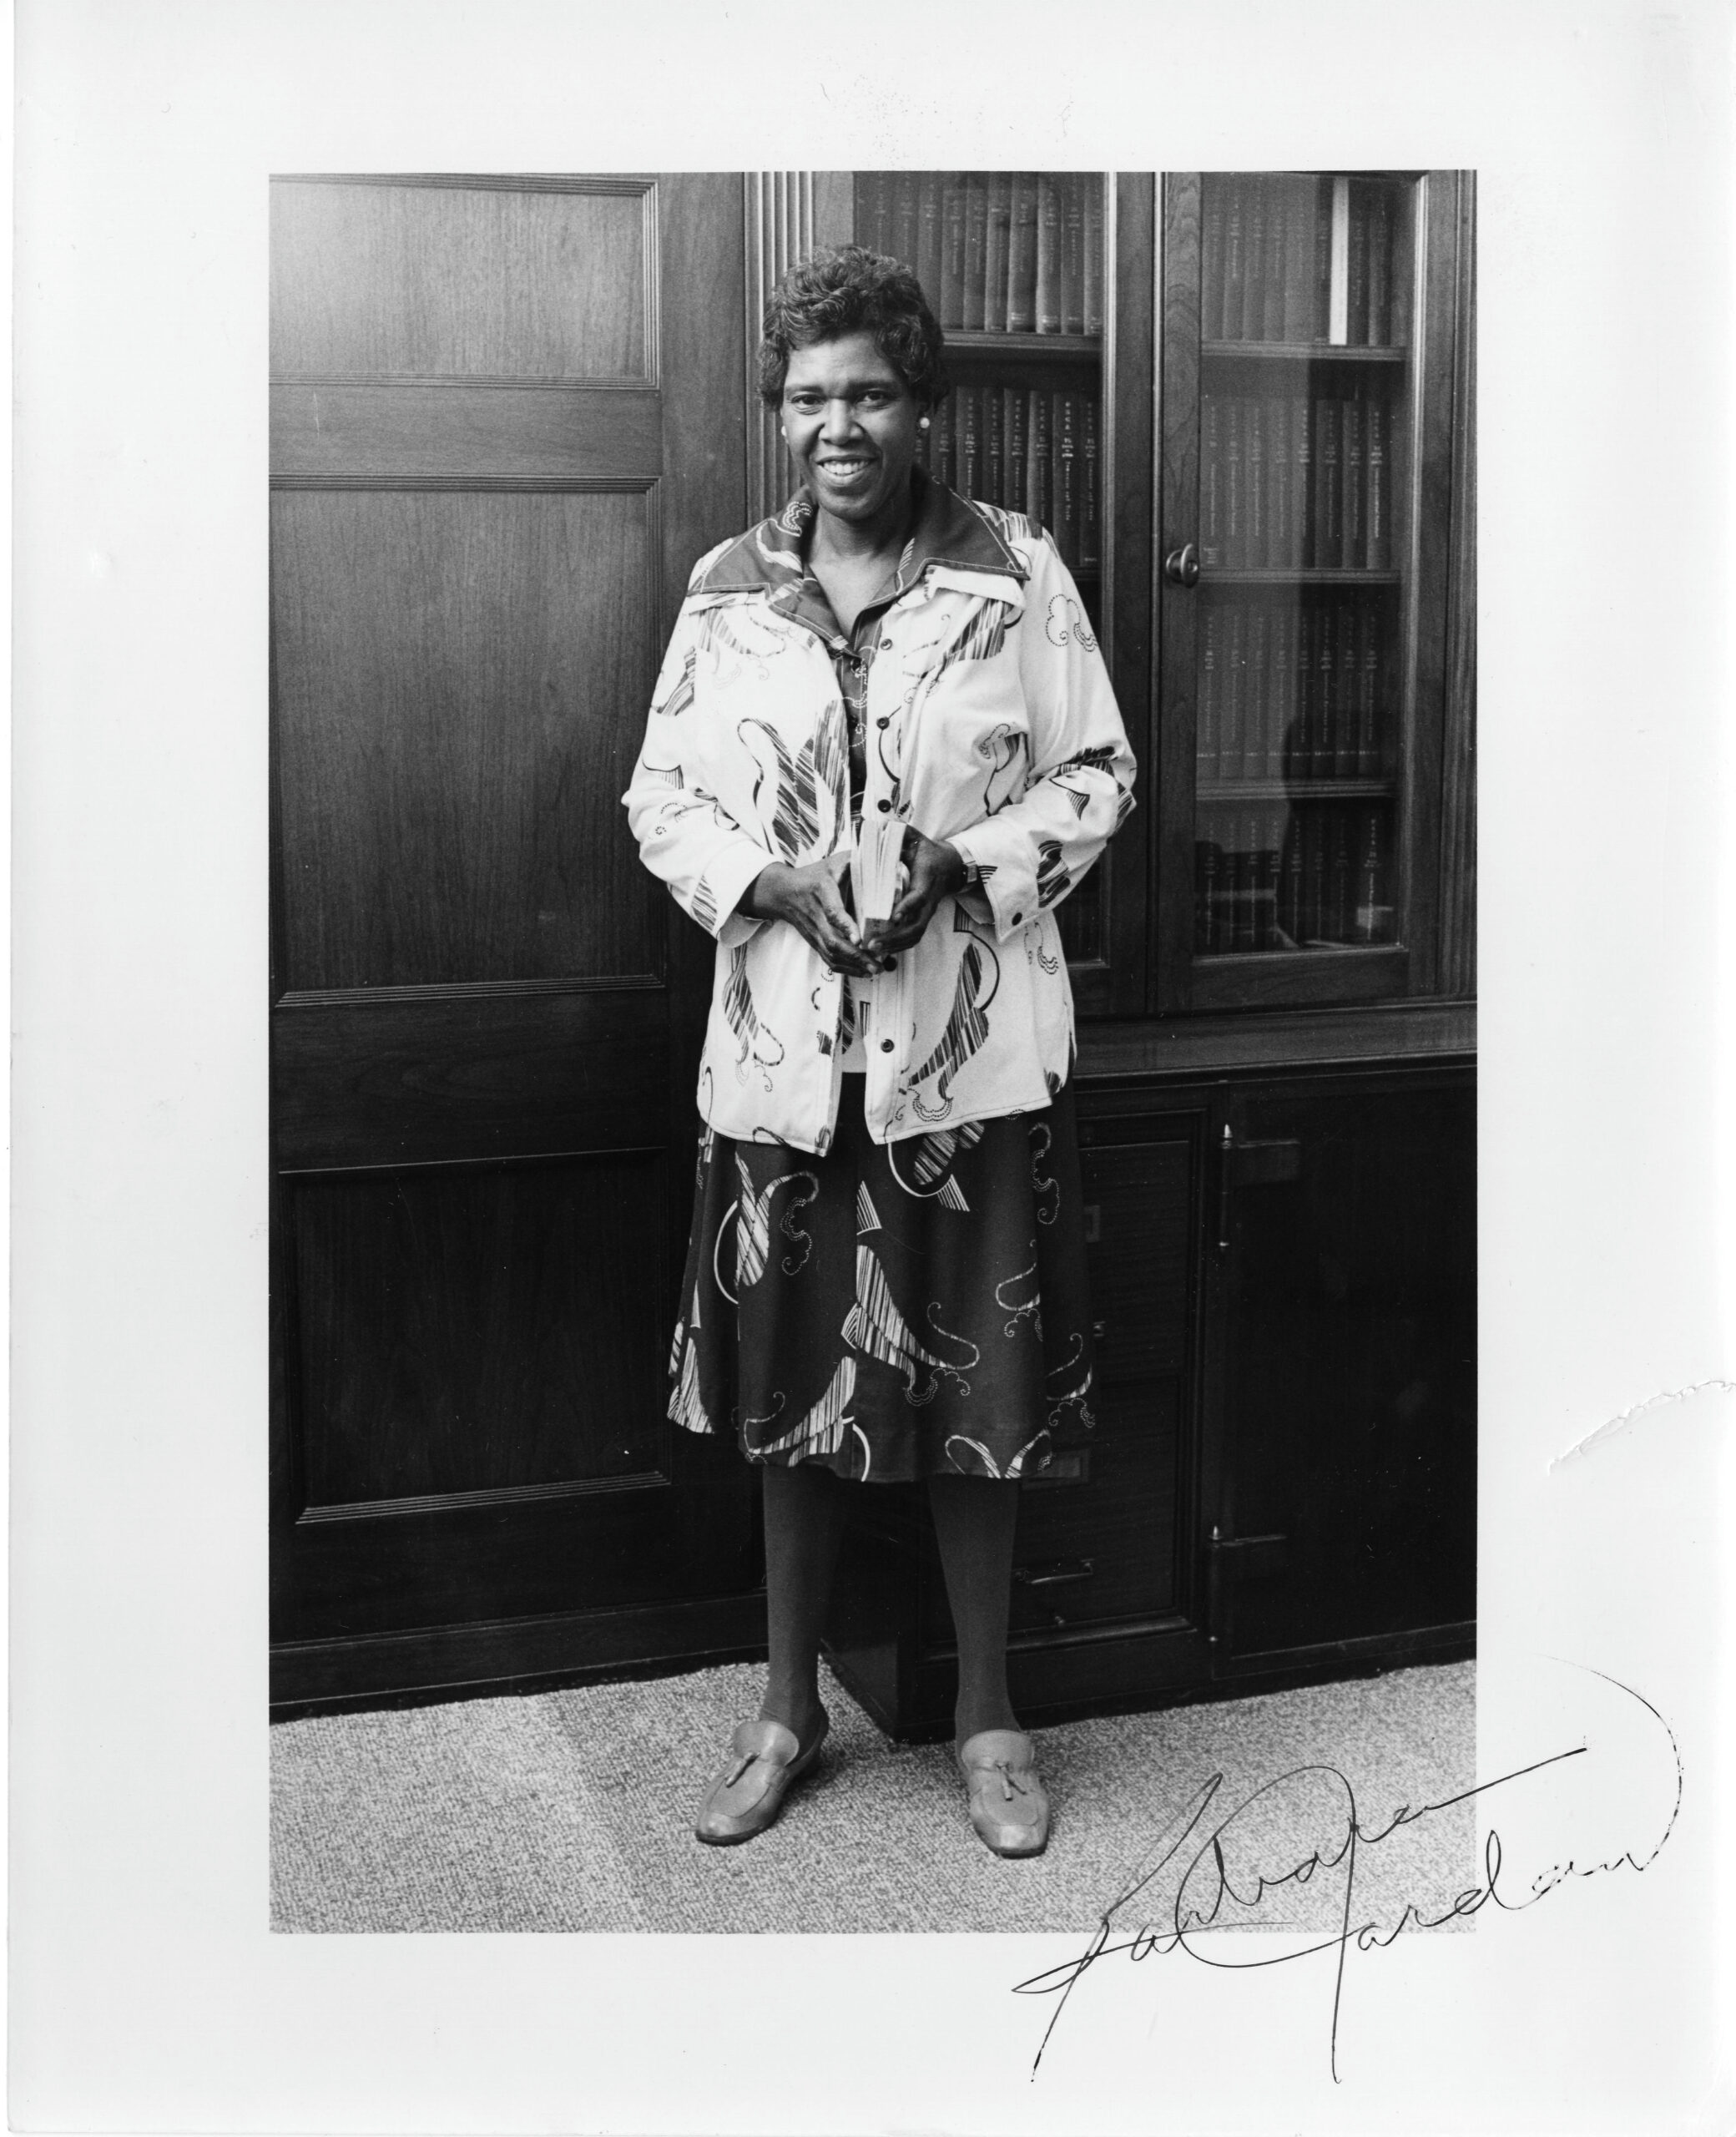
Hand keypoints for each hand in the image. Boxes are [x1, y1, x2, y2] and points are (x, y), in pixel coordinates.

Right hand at [740, 852, 885, 977]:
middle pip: (833, 940)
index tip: (859, 939)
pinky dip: (845, 969)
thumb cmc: (815, 874)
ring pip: (830, 953)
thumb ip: (857, 861)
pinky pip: (827, 958)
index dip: (845, 926)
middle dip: (855, 956)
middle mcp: (815, 914)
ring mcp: (813, 931)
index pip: (833, 911)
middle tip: (877, 964)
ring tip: (875, 970)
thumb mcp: (834, 862)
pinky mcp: (813, 941)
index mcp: (822, 891)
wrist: (783, 891)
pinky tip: (862, 971)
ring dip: (853, 965)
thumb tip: (885, 862)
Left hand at [861, 829, 966, 959]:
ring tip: (872, 950)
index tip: (894, 915)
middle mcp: (929, 900)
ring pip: (914, 936)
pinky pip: (913, 938)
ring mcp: (927, 912)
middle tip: (872, 943)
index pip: (919, 896)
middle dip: (895, 937)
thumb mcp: (915, 838)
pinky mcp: (923, 919)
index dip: (908, 906)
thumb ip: (900, 832)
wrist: (949, 867)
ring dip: (894, 946)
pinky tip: (880, 950)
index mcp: (926, 879)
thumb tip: (879, 825)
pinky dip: (898, 946)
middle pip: (916, 926)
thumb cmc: (927, 852)